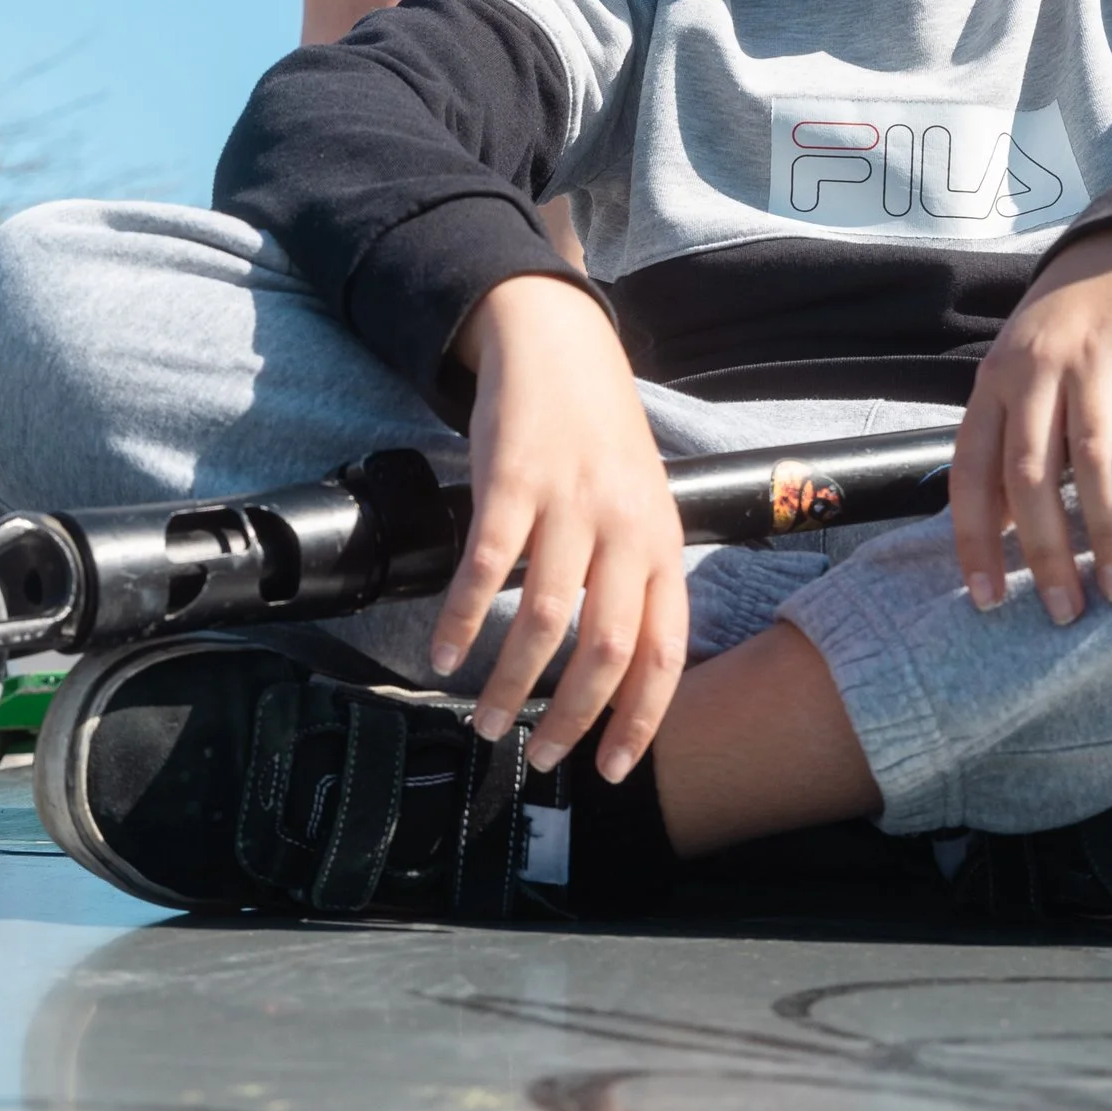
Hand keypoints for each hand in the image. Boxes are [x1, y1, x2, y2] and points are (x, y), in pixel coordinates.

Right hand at [433, 273, 689, 780]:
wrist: (558, 342)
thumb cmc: (600, 433)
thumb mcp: (642, 502)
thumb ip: (637, 574)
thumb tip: (622, 666)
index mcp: (662, 542)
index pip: (665, 651)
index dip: (639, 720)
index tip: (609, 768)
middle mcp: (623, 527)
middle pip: (605, 650)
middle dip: (570, 719)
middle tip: (540, 756)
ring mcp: (567, 503)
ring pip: (543, 620)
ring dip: (509, 683)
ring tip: (484, 720)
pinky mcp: (512, 480)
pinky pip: (485, 567)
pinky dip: (462, 621)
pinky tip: (446, 654)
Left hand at [949, 224, 1111, 623]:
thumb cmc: (1074, 329)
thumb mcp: (1025, 374)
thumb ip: (1011, 441)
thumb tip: (995, 532)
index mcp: (996, 382)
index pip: (970, 471)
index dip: (974, 539)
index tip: (988, 601)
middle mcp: (1037, 368)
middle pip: (1030, 474)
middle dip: (1046, 552)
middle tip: (1066, 613)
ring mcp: (1096, 354)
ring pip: (1094, 458)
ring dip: (1108, 532)